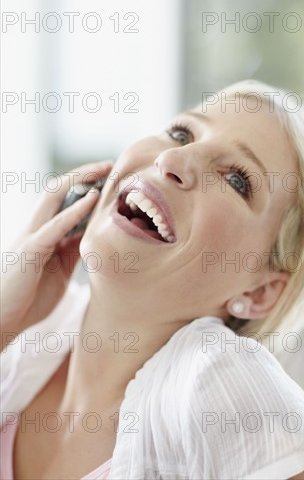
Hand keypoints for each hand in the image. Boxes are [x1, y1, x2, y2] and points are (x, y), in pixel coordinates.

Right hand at [1, 160, 112, 336]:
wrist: (3, 322)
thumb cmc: (29, 298)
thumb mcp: (60, 269)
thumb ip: (73, 250)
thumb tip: (93, 234)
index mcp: (42, 232)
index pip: (62, 199)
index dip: (84, 184)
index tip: (109, 176)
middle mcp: (35, 228)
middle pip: (57, 189)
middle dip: (83, 174)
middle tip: (109, 164)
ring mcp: (31, 237)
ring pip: (53, 197)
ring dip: (80, 181)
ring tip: (103, 171)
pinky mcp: (30, 251)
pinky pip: (55, 226)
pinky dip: (75, 210)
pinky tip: (93, 199)